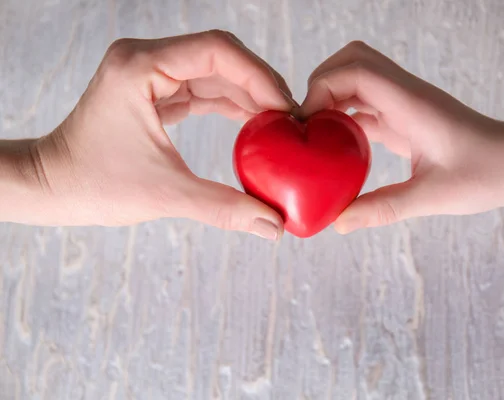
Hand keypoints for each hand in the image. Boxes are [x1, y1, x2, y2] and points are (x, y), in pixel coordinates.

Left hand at [8, 30, 296, 239]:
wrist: (50, 186)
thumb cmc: (91, 185)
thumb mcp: (164, 194)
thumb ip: (225, 208)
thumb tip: (273, 226)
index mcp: (140, 67)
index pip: (217, 51)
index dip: (259, 76)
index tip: (285, 110)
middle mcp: (146, 59)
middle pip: (222, 57)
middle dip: (260, 86)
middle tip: (291, 120)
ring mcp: (150, 73)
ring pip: (216, 72)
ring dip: (249, 96)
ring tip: (279, 126)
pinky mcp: (155, 90)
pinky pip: (203, 89)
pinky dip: (231, 105)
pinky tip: (254, 126)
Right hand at [300, 41, 503, 233]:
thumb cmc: (486, 175)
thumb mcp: (432, 197)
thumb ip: (382, 209)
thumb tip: (338, 223)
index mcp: (410, 104)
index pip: (355, 70)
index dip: (321, 89)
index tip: (306, 125)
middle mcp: (404, 93)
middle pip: (349, 61)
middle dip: (320, 85)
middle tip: (306, 125)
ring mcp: (404, 101)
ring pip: (355, 77)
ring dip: (330, 98)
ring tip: (315, 135)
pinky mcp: (405, 114)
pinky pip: (365, 103)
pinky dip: (344, 116)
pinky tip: (337, 147)